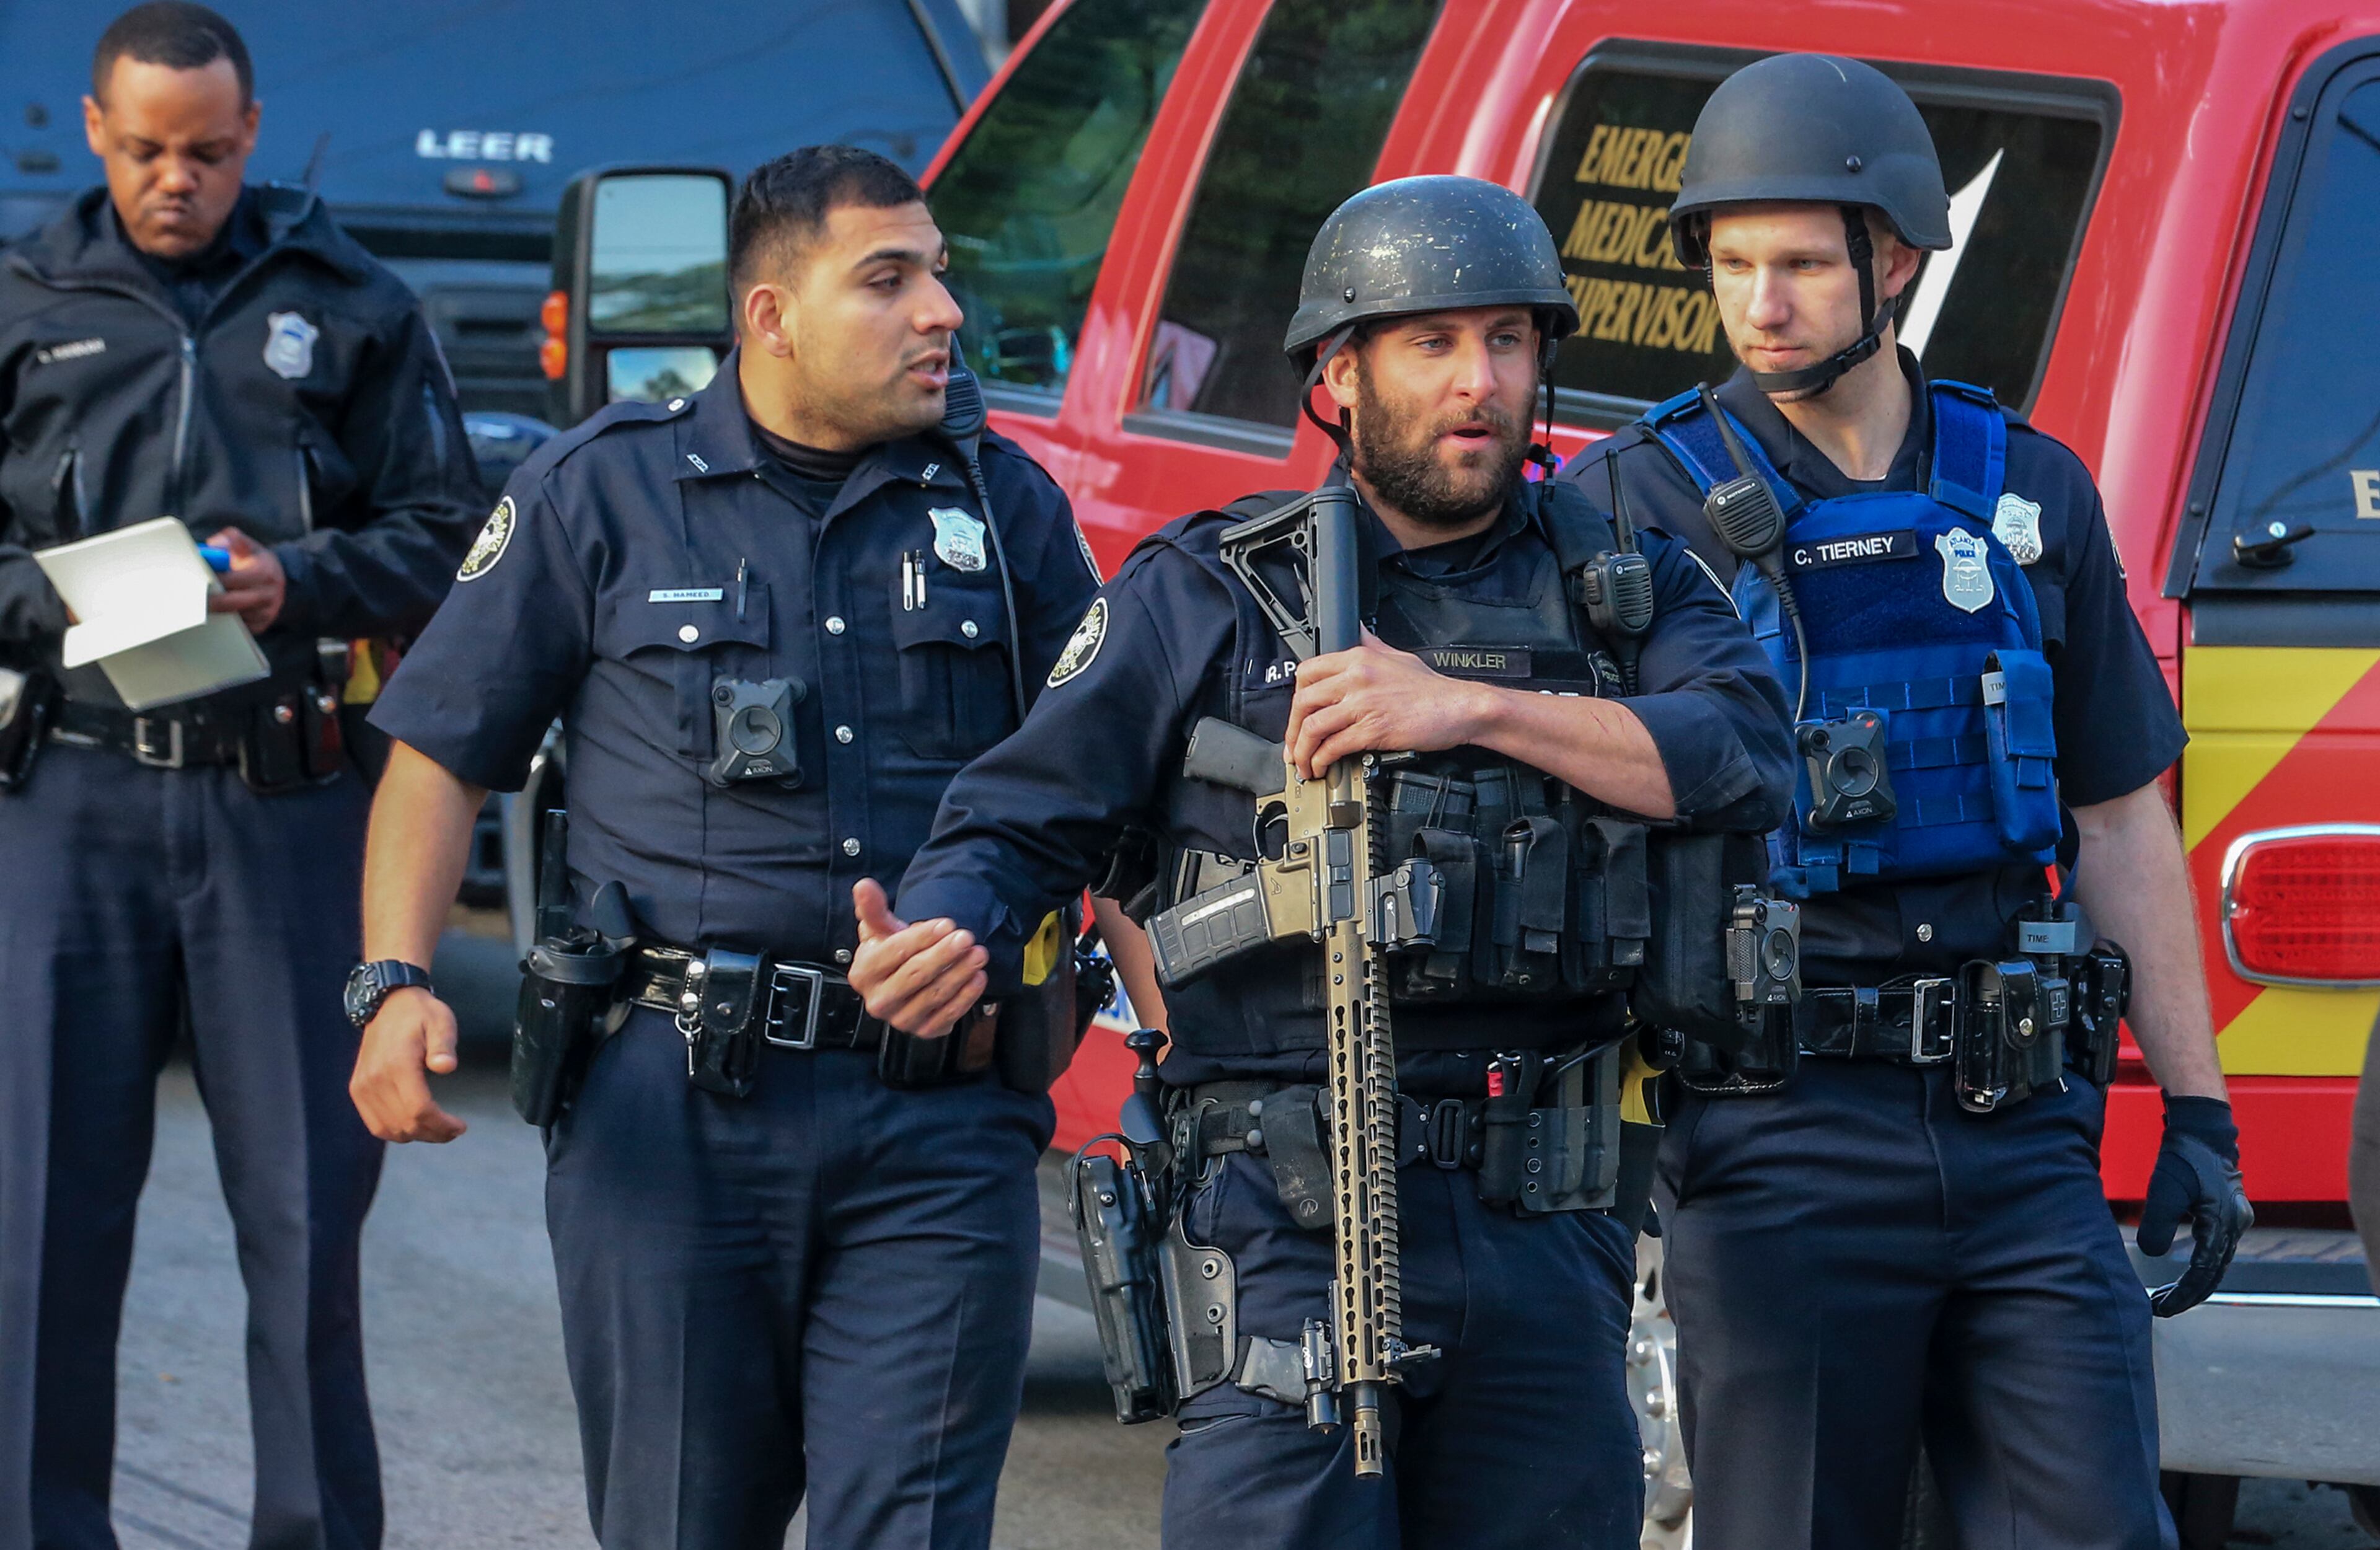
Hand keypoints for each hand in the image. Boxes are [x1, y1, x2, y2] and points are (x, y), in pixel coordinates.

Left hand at [206, 528, 285, 634]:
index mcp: (264, 572)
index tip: (196, 579)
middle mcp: (268, 594)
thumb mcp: (246, 544)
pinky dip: (226, 621)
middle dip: (208, 601)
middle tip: (190, 599)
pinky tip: (218, 612)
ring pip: (233, 617)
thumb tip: (214, 545)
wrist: (278, 578)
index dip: (211, 580)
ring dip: (216, 612)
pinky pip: (237, 627)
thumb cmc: (254, 560)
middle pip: (230, 603)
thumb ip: (230, 539)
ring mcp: (266, 612)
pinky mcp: (261, 625)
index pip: (231, 580)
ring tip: (202, 605)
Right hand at [348, 986, 467, 1142]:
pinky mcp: (358, 1090)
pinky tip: (415, 1126)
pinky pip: (375, 1124)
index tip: (461, 1126)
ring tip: (438, 1130)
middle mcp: (375, 1079)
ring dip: (416, 1136)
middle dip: (434, 1134)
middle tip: (454, 1131)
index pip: (419, 1110)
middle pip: (405, 1124)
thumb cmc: (419, 1014)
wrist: (387, 1004)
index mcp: (397, 1064)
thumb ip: (444, 1045)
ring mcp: (363, 1087)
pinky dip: (396, 1131)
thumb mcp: (440, 1021)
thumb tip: (446, 1067)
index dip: (441, 1125)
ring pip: (388, 1130)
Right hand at [849, 878, 986, 1037]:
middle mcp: (878, 1002)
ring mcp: (901, 1021)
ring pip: (935, 995)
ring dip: (960, 973)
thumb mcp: (881, 928)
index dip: (922, 937)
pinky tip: (979, 977)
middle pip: (915, 975)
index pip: (894, 953)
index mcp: (863, 975)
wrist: (903, 979)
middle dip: (944, 955)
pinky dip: (966, 997)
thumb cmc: (892, 950)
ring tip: (979, 953)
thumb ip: (873, 908)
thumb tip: (864, 885)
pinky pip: (948, 1015)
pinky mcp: (924, 1031)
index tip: (947, 923)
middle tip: (967, 936)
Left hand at [1286, 629, 1491, 778]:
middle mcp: (1356, 678)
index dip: (1295, 698)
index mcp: (1358, 658)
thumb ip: (1371, 644)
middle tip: (1293, 746)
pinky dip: (1322, 760)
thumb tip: (1357, 630)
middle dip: (1292, 729)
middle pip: (1303, 702)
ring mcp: (1364, 704)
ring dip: (1302, 750)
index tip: (1296, 715)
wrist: (1459, 708)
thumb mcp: (1397, 655)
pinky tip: (1322, 766)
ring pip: (1313, 727)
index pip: (1307, 673)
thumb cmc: (1431, 688)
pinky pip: (1334, 746)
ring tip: (1304, 763)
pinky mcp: (1373, 730)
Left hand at [2137, 1095, 2252, 1315]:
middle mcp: (2235, 1226)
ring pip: (2215, 1263)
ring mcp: (2235, 1220)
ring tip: (2162, 1295)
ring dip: (2191, 1281)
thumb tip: (2151, 1256)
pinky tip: (2181, 1271)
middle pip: (2213, 1273)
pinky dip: (2198, 1264)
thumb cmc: (2183, 1157)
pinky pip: (2215, 1248)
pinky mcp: (2227, 1213)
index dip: (2182, 1295)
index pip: (2203, 1273)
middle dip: (2186, 1294)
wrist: (2204, 1129)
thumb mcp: (2163, 1190)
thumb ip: (2157, 1225)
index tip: (2158, 1309)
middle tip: (2157, 1308)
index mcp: (2223, 1225)